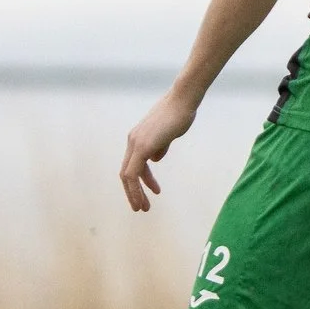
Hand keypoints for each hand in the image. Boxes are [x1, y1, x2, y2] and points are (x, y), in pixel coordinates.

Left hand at [120, 91, 198, 211]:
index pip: (132, 165)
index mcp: (137, 138)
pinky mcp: (143, 146)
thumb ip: (160, 146)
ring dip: (135, 193)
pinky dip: (137, 187)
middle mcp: (133, 140)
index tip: (152, 193)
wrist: (183, 101)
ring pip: (128, 175)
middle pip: (125, 172)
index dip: (140, 182)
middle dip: (133, 192)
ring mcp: (136, 143)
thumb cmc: (180, 114)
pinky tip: (148, 195)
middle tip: (142, 207)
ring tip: (144, 207)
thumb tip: (155, 159)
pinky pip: (133, 172)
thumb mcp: (168, 134)